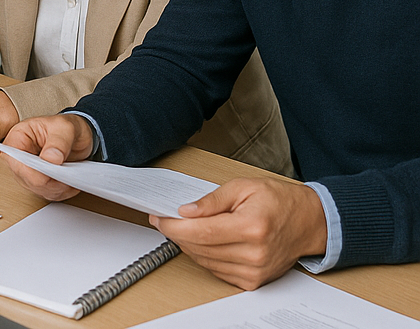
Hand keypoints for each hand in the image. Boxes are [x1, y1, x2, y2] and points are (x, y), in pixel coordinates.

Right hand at [0, 113, 94, 200]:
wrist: (77, 135)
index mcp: (19, 137)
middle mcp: (20, 156)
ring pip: (37, 189)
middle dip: (47, 181)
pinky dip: (60, 192)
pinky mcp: (39, 181)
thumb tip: (51, 158)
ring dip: (56, 188)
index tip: (49, 172)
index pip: (15, 159)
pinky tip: (70, 183)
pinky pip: (47, 193)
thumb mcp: (65, 127)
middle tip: (65, 175)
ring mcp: (28, 170)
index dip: (30, 170)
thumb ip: (58, 141)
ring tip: (70, 178)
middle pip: (26, 178)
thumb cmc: (65, 127)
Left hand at [149, 178, 328, 289]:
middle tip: (165, 219)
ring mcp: (255, 271)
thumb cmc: (278, 201)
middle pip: (201, 248)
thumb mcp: (243, 187)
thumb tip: (186, 211)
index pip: (201, 232)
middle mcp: (254, 254)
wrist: (308, 222)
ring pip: (206, 261)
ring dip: (189, 245)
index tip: (159, 218)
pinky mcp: (254, 281)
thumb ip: (212, 200)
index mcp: (251, 227)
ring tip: (184, 228)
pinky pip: (218, 271)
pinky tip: (203, 241)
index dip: (174, 226)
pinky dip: (205, 256)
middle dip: (177, 234)